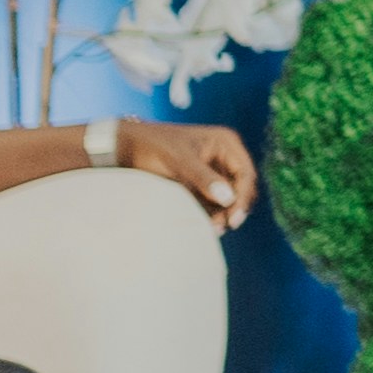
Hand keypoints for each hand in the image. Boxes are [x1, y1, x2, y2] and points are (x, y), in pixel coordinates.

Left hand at [119, 122, 256, 228]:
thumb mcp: (180, 160)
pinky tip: (207, 226)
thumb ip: (204, 179)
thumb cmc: (155, 146)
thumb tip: (229, 198)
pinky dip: (213, 215)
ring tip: (213, 229)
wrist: (128, 148)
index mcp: (226, 144)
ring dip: (224, 214)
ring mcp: (213, 172)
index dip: (243, 197)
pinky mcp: (201, 186)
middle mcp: (224, 157)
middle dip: (235, 208)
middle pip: (241, 188)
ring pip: (229, 199)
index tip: (233, 219)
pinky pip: (214, 204)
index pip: (245, 174)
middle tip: (225, 226)